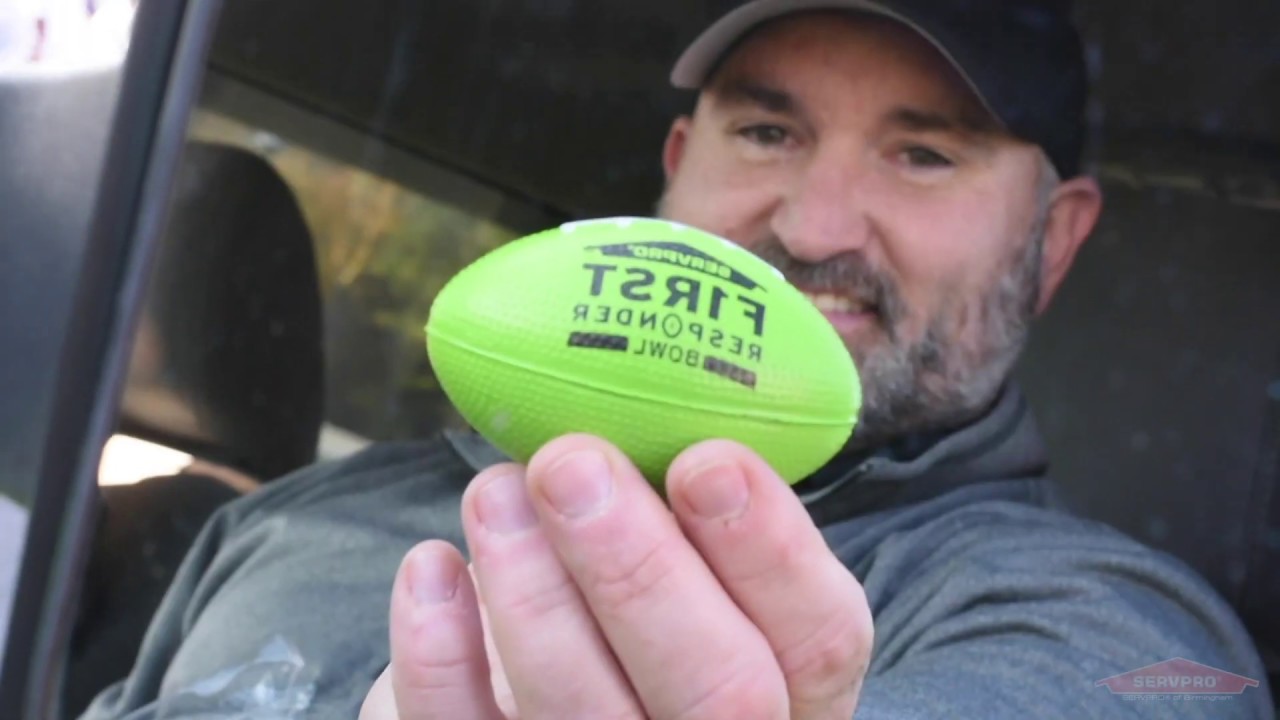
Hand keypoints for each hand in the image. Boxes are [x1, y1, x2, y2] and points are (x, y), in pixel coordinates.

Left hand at [360, 434, 872, 718]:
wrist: (546, 705)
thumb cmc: (641, 609)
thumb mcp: (697, 564)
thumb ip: (695, 510)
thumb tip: (644, 381)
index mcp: (793, 685)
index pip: (821, 637)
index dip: (772, 549)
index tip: (705, 459)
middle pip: (718, 691)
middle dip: (640, 566)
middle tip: (571, 462)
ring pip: (587, 716)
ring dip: (532, 592)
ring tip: (495, 489)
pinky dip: (439, 653)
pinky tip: (432, 568)